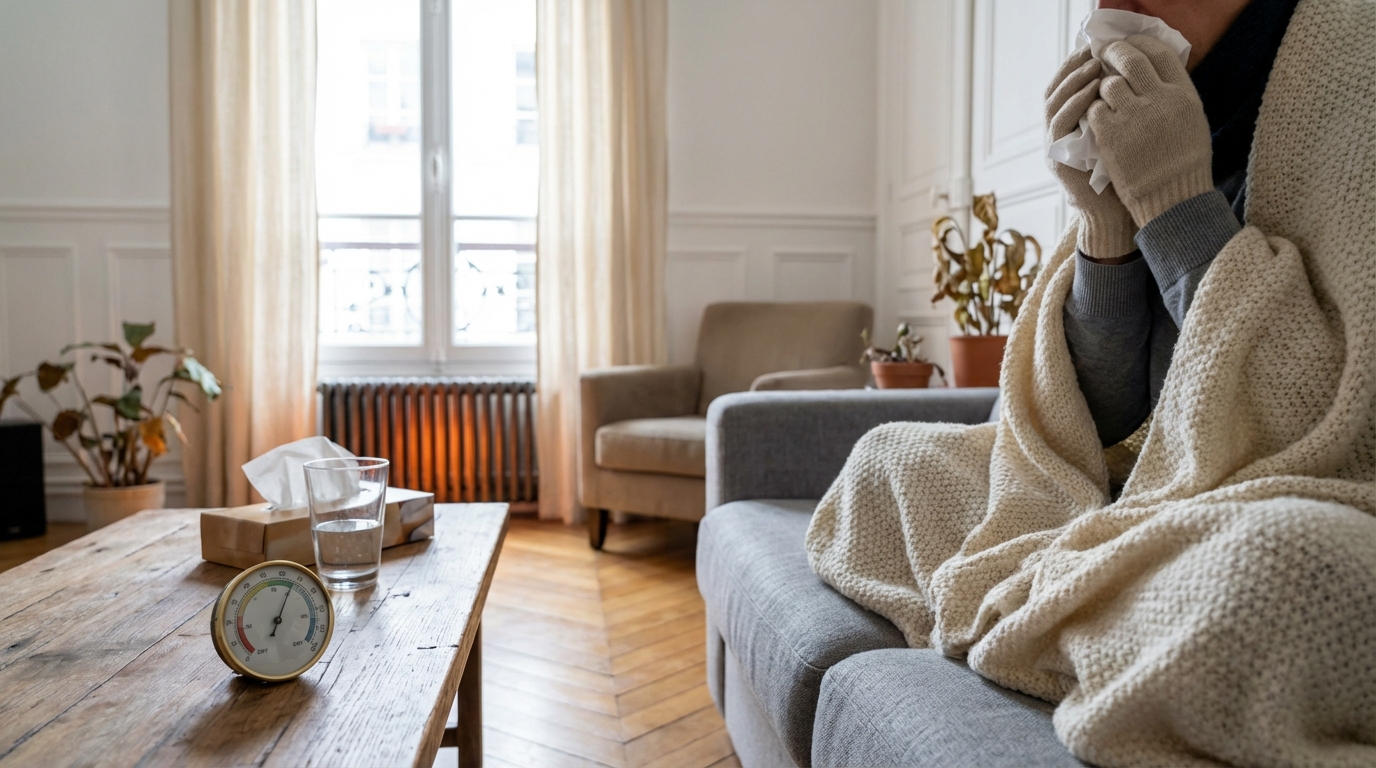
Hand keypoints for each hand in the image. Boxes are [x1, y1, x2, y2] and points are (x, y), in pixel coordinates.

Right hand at [1045, 48, 1136, 260]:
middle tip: (1093, 51)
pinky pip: (1061, 124)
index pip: (1064, 88)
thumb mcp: (1119, 133)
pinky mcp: (1057, 159)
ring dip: (1074, 81)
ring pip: (1053, 104)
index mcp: (1068, 127)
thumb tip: (1126, 76)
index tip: (1095, 47)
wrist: (1118, 214)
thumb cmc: (1126, 174)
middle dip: (1072, 68)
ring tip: (1095, 65)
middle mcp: (1055, 135)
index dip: (1075, 66)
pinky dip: (1076, 104)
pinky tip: (1095, 91)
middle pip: (1053, 91)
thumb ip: (1114, 110)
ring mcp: (1053, 147)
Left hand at [1088, 34, 1213, 227]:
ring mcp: (1134, 116)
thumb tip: (1152, 72)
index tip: (1129, 44)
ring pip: (1108, 84)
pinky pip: (1095, 109)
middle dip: (1113, 54)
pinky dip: (1094, 112)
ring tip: (1103, 97)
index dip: (1140, 44)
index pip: (1160, 52)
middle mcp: (1160, 100)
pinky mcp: (1111, 135)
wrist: (1172, 200)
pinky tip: (1098, 121)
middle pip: (1130, 59)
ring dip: (1102, 88)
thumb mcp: (1191, 122)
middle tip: (1104, 55)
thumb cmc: (1183, 164)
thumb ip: (1173, 95)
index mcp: (1183, 95)